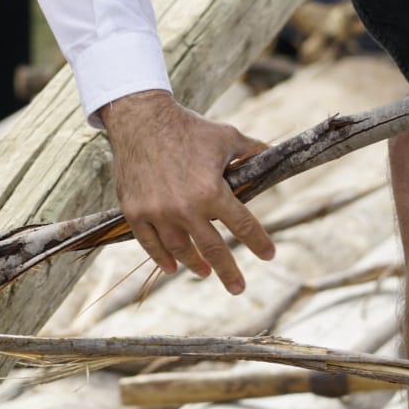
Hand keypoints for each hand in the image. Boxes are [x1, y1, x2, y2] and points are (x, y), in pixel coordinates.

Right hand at [102, 90, 273, 294]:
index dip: (259, 242)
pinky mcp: (135, 212)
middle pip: (213, 250)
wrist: (140, 119)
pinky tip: (172, 268)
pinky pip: (150, 244)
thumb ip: (250, 150)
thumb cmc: (187, 127)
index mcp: (211, 190)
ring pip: (181, 251)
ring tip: (206, 272)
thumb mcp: (225, 136)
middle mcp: (185, 208)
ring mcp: (158, 212)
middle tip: (238, 289)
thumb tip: (273, 155)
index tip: (268, 254)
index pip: (243, 225)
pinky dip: (161, 259)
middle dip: (229, 272)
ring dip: (196, 265)